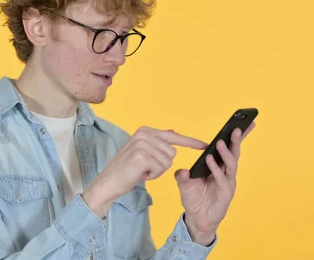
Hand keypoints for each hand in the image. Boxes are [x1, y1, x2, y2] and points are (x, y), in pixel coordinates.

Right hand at [82, 126, 206, 217]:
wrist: (108, 182)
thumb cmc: (126, 169)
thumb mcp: (142, 151)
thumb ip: (158, 142)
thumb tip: (172, 131)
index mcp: (145, 130)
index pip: (173, 136)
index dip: (191, 142)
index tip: (205, 145)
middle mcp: (144, 134)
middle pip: (172, 152)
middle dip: (162, 165)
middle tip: (145, 168)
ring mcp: (142, 144)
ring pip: (168, 161)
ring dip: (157, 171)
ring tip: (141, 170)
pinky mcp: (142, 156)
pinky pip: (162, 168)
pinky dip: (153, 175)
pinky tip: (140, 174)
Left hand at [175, 122, 255, 245]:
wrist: (196, 219)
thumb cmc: (194, 198)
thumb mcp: (185, 184)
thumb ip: (183, 175)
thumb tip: (180, 168)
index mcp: (220, 167)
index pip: (229, 148)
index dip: (234, 137)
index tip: (239, 123)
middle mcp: (226, 173)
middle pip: (234, 153)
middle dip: (236, 140)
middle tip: (236, 127)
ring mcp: (228, 183)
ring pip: (230, 165)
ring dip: (226, 153)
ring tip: (220, 142)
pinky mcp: (226, 194)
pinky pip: (222, 179)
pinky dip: (216, 169)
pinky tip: (210, 160)